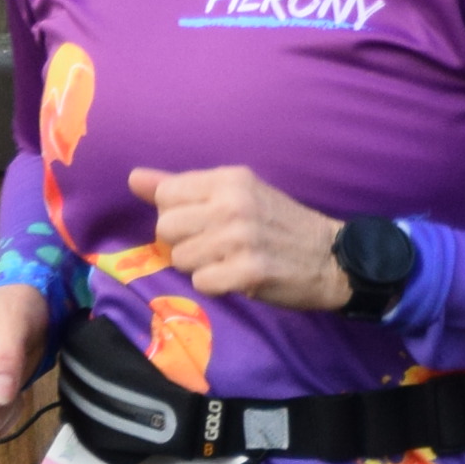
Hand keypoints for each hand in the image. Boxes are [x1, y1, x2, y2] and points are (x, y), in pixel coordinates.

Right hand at [0, 283, 51, 432]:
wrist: (16, 314)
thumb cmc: (11, 311)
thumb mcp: (14, 325)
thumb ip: (6, 358)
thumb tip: (0, 397)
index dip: (0, 375)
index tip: (6, 351)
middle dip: (4, 390)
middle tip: (10, 361)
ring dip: (7, 403)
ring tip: (7, 371)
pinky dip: (6, 413)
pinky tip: (5, 387)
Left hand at [131, 165, 355, 311]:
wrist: (331, 256)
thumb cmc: (280, 224)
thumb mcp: (237, 193)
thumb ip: (183, 186)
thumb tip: (133, 178)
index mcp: (229, 179)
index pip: (166, 195)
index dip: (177, 215)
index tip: (203, 223)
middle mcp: (233, 204)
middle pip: (166, 229)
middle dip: (184, 243)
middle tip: (214, 246)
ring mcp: (241, 239)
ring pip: (181, 259)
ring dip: (201, 267)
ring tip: (228, 261)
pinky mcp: (248, 272)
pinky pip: (202, 283)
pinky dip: (216, 285)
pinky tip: (237, 278)